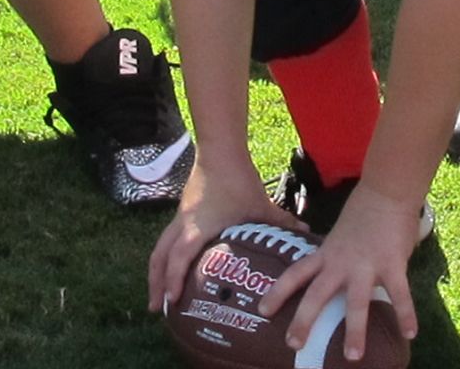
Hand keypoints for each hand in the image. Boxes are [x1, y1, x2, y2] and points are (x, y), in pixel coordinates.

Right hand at [148, 164, 306, 314]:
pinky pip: (167, 238)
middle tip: (156, 308)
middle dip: (155, 283)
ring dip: (156, 271)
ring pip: (159, 247)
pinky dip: (166, 256)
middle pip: (160, 257)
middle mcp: (183, 225)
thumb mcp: (260, 206)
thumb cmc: (238, 181)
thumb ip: (281, 222)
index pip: (178, 258)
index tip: (171, 301)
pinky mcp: (182, 210)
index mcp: (198, 228)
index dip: (173, 280)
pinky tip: (173, 265)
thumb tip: (304, 233)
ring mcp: (180, 217)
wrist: (220, 150)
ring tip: (158, 293)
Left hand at [261, 185, 423, 360]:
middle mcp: (341, 263)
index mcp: (326, 254)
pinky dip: (406, 314)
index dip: (277, 292)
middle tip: (293, 344)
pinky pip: (399, 294)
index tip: (262, 311)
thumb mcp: (339, 236)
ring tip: (353, 357)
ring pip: (356, 302)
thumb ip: (334, 256)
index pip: (295, 273)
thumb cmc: (363, 213)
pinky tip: (411, 334)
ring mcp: (366, 265)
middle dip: (304, 320)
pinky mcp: (392, 265)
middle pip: (316, 294)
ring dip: (355, 331)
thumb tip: (330, 273)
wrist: (386, 192)